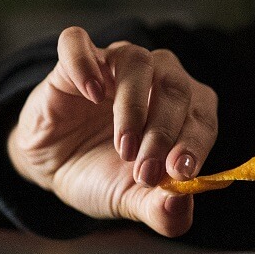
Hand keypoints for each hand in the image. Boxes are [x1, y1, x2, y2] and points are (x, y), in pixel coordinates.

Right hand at [8, 27, 217, 236]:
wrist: (52, 167)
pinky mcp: (73, 61)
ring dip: (133, 107)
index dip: (195, 143)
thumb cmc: (103, 174)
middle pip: (175, 86)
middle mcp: (156, 78)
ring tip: (123, 147)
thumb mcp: (131, 201)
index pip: (203, 115)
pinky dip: (85, 64)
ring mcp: (115, 64)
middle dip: (163, 134)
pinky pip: (78, 43)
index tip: (180, 172)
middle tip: (144, 172)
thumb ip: (161, 210)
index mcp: (183, 109)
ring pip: (137, 61)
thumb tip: (180, 205)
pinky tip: (90, 94)